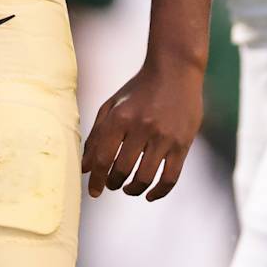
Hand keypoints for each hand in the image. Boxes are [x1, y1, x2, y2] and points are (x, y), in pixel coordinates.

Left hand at [81, 59, 203, 200]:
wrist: (175, 70)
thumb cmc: (139, 89)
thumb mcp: (112, 105)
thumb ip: (96, 135)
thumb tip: (85, 168)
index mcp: (120, 117)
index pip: (103, 158)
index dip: (96, 179)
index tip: (94, 191)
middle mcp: (141, 127)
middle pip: (122, 170)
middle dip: (113, 183)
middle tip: (112, 184)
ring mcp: (164, 137)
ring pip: (145, 178)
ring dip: (133, 189)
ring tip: (128, 188)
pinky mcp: (182, 144)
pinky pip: (170, 178)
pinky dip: (158, 192)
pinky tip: (149, 195)